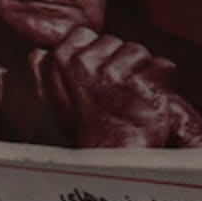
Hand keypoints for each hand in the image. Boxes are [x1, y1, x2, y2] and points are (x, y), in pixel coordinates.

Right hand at [33, 28, 201, 148]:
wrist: (119, 166)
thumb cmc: (90, 135)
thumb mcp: (57, 107)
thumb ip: (45, 76)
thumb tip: (38, 53)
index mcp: (64, 60)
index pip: (84, 35)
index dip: (94, 55)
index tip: (94, 80)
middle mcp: (88, 63)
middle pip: (115, 42)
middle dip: (119, 64)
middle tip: (115, 97)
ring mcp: (118, 74)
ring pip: (140, 53)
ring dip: (142, 74)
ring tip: (133, 102)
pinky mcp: (147, 84)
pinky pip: (163, 66)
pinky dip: (163, 83)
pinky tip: (151, 104)